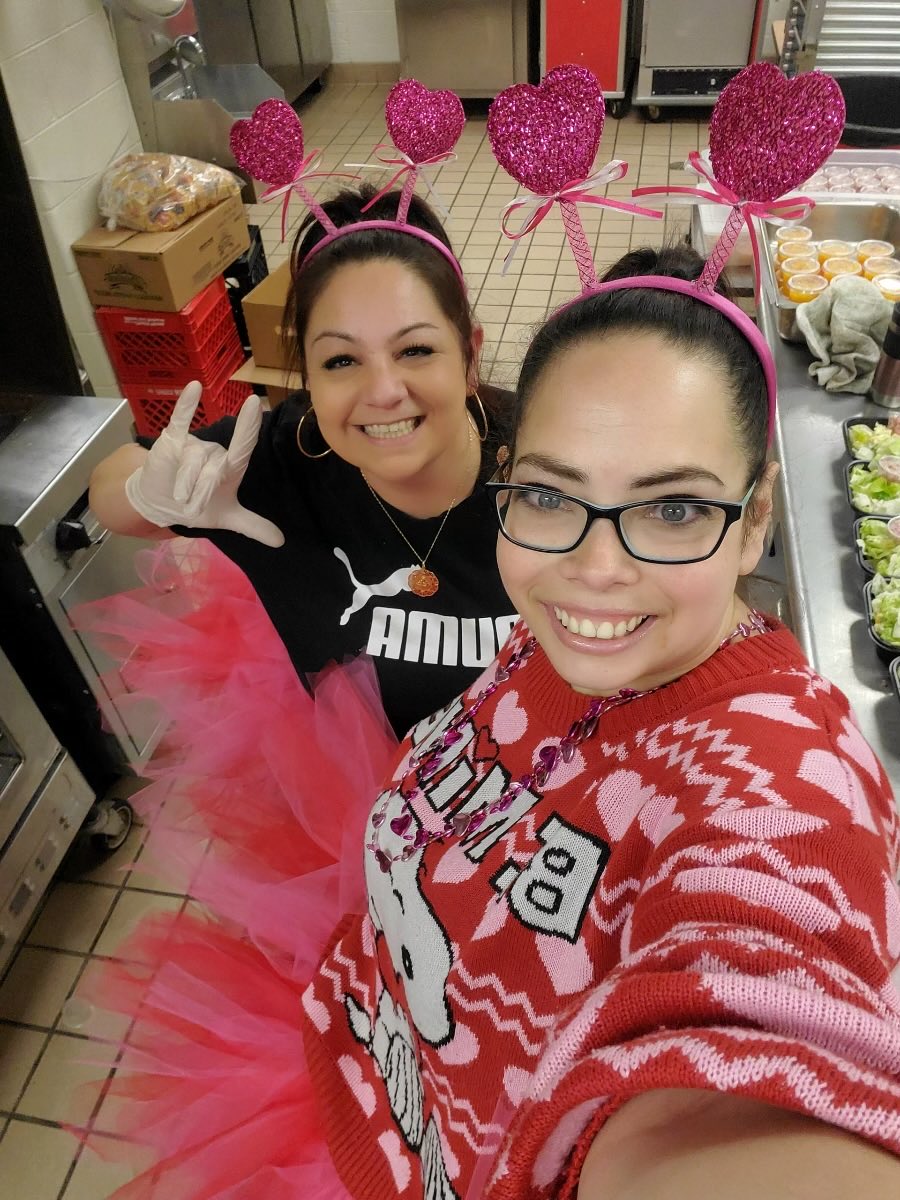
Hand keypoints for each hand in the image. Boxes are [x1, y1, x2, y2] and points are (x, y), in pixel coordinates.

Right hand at [124, 381, 284, 547]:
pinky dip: (186, 405)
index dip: (249, 426)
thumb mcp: (226, 519)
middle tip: (193, 507)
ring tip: (179, 497)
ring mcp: (194, 445)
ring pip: (193, 460)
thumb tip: (281, 542)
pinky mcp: (173, 441)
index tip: (256, 403)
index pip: (244, 445)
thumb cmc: (197, 505)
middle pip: (214, 467)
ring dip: (186, 482)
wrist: (162, 504)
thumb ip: (252, 526)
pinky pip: (180, 420)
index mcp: (231, 467)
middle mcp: (215, 452)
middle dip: (203, 490)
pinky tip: (194, 386)